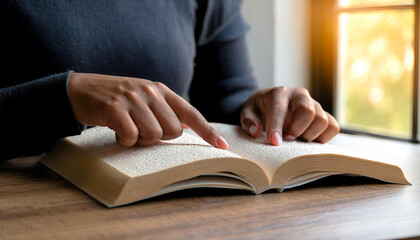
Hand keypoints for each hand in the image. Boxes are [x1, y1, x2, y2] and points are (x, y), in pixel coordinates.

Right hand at [67, 73, 228, 148]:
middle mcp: (150, 92)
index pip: (191, 112)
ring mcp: (133, 99)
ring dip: (140, 139)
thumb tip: (186, 126)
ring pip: (153, 136)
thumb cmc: (117, 98)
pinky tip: (116, 130)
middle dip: (158, 137)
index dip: (207, 131)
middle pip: (172, 131)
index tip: (222, 146)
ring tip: (127, 127)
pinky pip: (131, 137)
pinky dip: (124, 140)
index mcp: (161, 90)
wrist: (81, 89)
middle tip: (141, 128)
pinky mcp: (115, 109)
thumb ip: (165, 109)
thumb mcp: (144, 98)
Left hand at [240, 87, 339, 144]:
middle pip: (308, 111)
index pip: (280, 109)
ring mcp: (314, 104)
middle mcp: (299, 95)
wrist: (271, 102)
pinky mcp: (323, 114)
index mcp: (279, 93)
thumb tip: (256, 131)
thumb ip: (248, 121)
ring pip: (322, 120)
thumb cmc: (259, 108)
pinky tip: (309, 140)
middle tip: (287, 139)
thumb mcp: (247, 112)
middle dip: (297, 130)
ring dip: (309, 135)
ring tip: (296, 139)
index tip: (275, 142)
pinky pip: (333, 127)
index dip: (277, 126)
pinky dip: (323, 137)